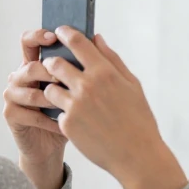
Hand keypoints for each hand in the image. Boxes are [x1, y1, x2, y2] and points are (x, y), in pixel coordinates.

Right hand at [4, 29, 68, 188]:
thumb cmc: (67, 112)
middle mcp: (18, 77)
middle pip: (30, 67)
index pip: (28, 41)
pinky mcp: (11, 115)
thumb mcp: (75, 86)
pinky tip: (66, 125)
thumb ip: (81, 63)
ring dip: (53, 100)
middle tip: (68, 79)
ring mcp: (12, 96)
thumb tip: (97, 38)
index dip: (38, 36)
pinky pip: (31, 114)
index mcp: (33, 64)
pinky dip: (51, 121)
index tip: (54, 37)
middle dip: (50, 73)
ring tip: (69, 106)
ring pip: (30, 92)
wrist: (52, 145)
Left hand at [41, 27, 184, 188]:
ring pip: (50, 88)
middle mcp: (87, 86)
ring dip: (54, 88)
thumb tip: (97, 38)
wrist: (136, 156)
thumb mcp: (132, 85)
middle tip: (55, 65)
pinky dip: (63, 113)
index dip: (65, 33)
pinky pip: (58, 112)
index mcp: (105, 73)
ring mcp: (74, 106)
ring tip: (65, 95)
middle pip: (55, 63)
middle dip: (52, 62)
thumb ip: (112, 59)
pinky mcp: (67, 125)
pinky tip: (76, 119)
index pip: (77, 42)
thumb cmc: (138, 119)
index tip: (60, 31)